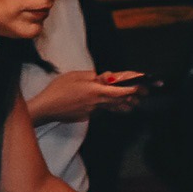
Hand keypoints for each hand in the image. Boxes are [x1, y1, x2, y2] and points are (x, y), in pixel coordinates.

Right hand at [25, 70, 142, 122]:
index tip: (144, 86)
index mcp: (96, 91)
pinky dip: (111, 106)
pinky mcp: (89, 116)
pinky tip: (111, 103)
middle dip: (135, 97)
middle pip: (122, 101)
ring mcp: (94, 112)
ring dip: (126, 104)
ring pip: (115, 107)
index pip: (121, 90)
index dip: (135, 88)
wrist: (47, 108)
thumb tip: (106, 77)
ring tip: (135, 100)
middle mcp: (98, 103)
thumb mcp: (75, 75)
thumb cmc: (59, 89)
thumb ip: (93, 76)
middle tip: (145, 93)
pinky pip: (104, 110)